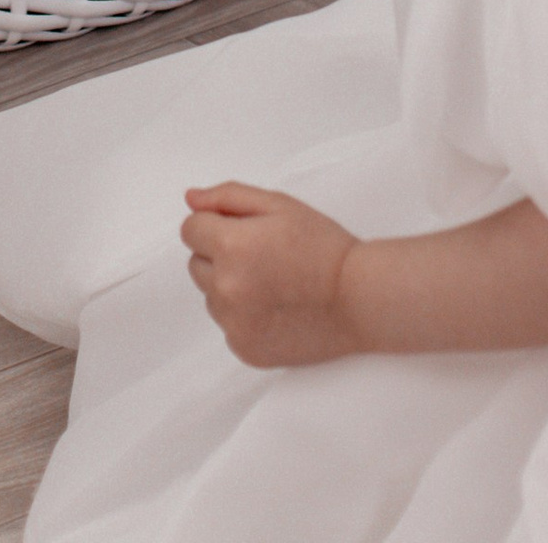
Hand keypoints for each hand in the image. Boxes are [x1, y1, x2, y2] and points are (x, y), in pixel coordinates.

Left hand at [181, 182, 359, 367]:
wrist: (357, 298)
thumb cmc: (322, 246)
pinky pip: (228, 325)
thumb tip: (191, 200)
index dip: (214, 224)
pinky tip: (275, 307)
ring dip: (230, 285)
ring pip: (211, 296)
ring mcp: (234, 324)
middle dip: (219, 254)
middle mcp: (225, 288)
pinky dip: (243, 316)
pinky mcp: (245, 350)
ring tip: (271, 281)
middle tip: (261, 254)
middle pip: (197, 264)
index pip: (190, 230)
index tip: (242, 230)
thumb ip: (227, 197)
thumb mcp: (278, 204)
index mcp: (230, 246)